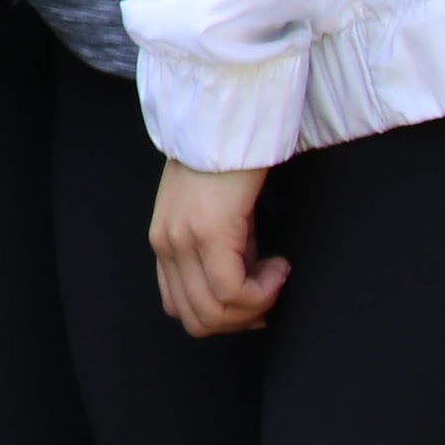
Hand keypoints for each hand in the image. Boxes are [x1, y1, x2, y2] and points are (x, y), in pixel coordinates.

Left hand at [150, 157, 289, 336]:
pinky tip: (280, 265)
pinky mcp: (208, 232)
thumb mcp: (214, 217)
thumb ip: (219, 252)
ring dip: (256, 307)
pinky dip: (264, 291)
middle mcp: (166, 245)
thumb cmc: (228, 165)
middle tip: (271, 295)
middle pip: (197, 320)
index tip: (257, 301)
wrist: (225, 123)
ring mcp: (182, 240)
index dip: (223, 318)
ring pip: (215, 312)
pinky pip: (233, 291)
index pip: (181, 308)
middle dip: (242, 320)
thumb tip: (245, 290)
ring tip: (277, 275)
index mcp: (164, 243)